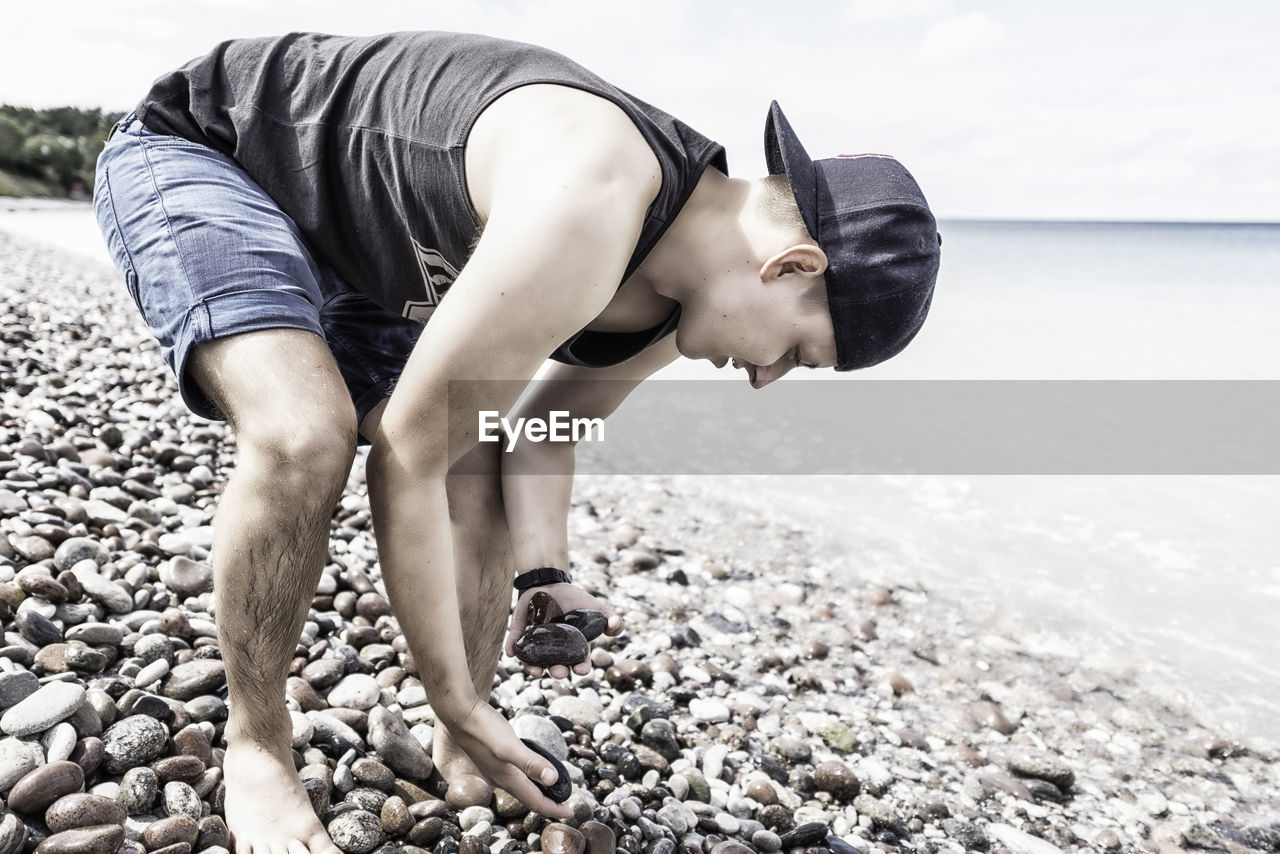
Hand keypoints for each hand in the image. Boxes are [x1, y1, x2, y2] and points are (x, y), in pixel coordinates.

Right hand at [447, 697, 574, 817]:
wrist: (458, 712)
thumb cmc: (483, 729)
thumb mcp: (508, 746)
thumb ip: (530, 763)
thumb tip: (553, 779)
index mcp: (508, 779)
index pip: (535, 802)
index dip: (554, 809)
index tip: (571, 812)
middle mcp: (502, 777)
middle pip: (530, 797)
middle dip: (549, 802)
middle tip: (568, 802)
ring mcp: (497, 766)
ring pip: (523, 785)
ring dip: (540, 789)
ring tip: (555, 787)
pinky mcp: (495, 754)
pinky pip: (517, 772)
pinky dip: (531, 774)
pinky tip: (534, 764)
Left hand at [505, 582, 622, 678]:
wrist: (551, 583)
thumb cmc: (575, 599)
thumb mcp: (596, 607)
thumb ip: (611, 618)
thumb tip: (616, 626)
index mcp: (574, 647)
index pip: (579, 662)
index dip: (581, 667)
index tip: (581, 669)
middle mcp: (555, 651)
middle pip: (556, 666)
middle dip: (557, 671)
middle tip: (558, 671)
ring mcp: (537, 644)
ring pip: (535, 662)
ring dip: (534, 669)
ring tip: (535, 671)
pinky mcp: (521, 634)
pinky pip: (516, 644)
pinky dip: (514, 648)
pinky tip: (512, 652)